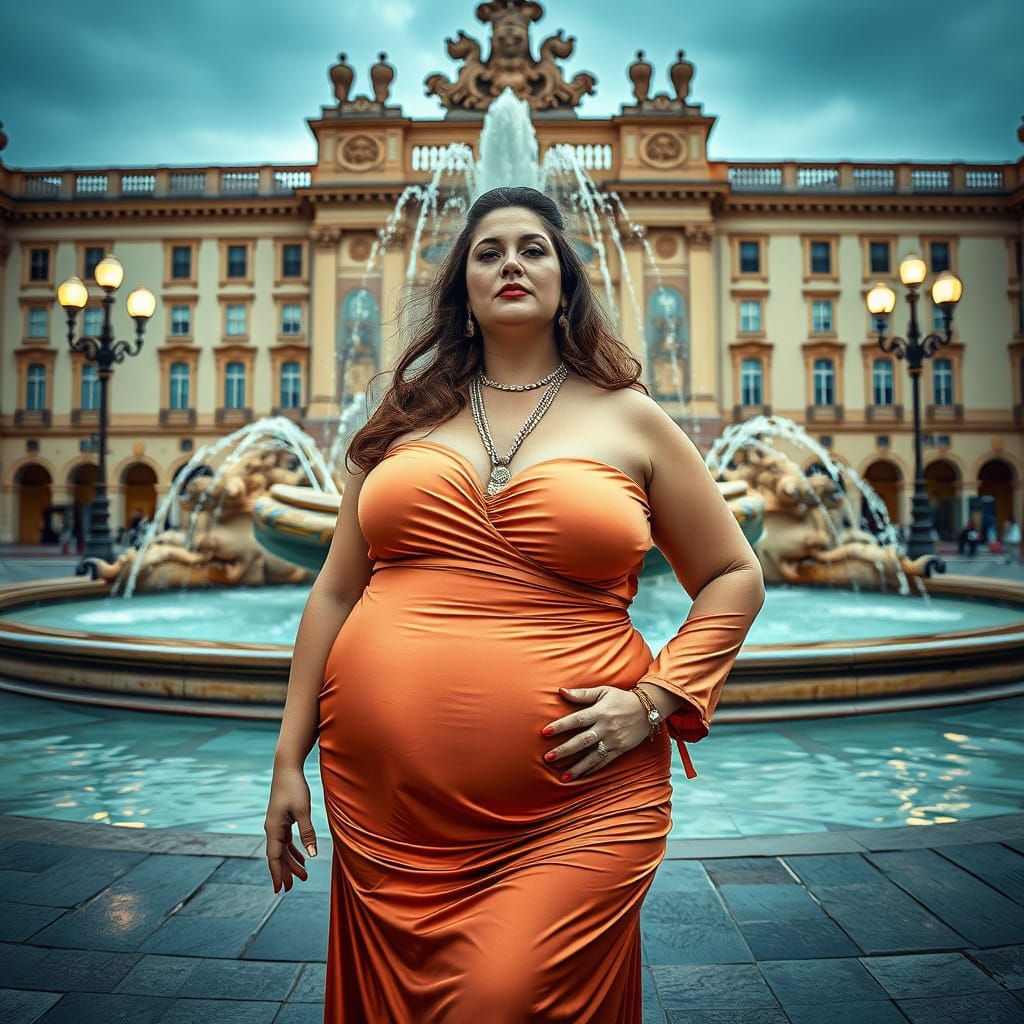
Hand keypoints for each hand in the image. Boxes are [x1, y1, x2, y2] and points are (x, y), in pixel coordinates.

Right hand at [264, 765, 316, 892]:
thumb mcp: (303, 811)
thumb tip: (312, 854)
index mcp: (274, 829)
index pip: (274, 857)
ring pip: (283, 849)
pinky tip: (303, 857)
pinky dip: (294, 851)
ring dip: (291, 862)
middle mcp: (272, 829)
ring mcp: (277, 825)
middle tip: (295, 887)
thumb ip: (307, 833)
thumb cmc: (294, 788)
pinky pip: (286, 841)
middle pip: (278, 856)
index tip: (279, 890)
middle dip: (286, 872)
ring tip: (303, 875)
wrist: (287, 769)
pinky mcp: (283, 820)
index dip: (277, 874)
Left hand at [541, 685, 649, 780]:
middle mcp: (605, 727)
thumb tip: (561, 691)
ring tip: (563, 777)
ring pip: (592, 756)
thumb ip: (582, 694)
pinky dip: (592, 770)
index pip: (577, 719)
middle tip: (548, 757)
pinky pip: (604, 762)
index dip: (561, 726)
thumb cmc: (621, 698)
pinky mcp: (620, 750)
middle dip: (564, 750)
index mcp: (599, 712)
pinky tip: (580, 776)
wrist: (648, 709)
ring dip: (577, 767)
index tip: (545, 732)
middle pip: (582, 741)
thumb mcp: (603, 691)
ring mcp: (613, 740)